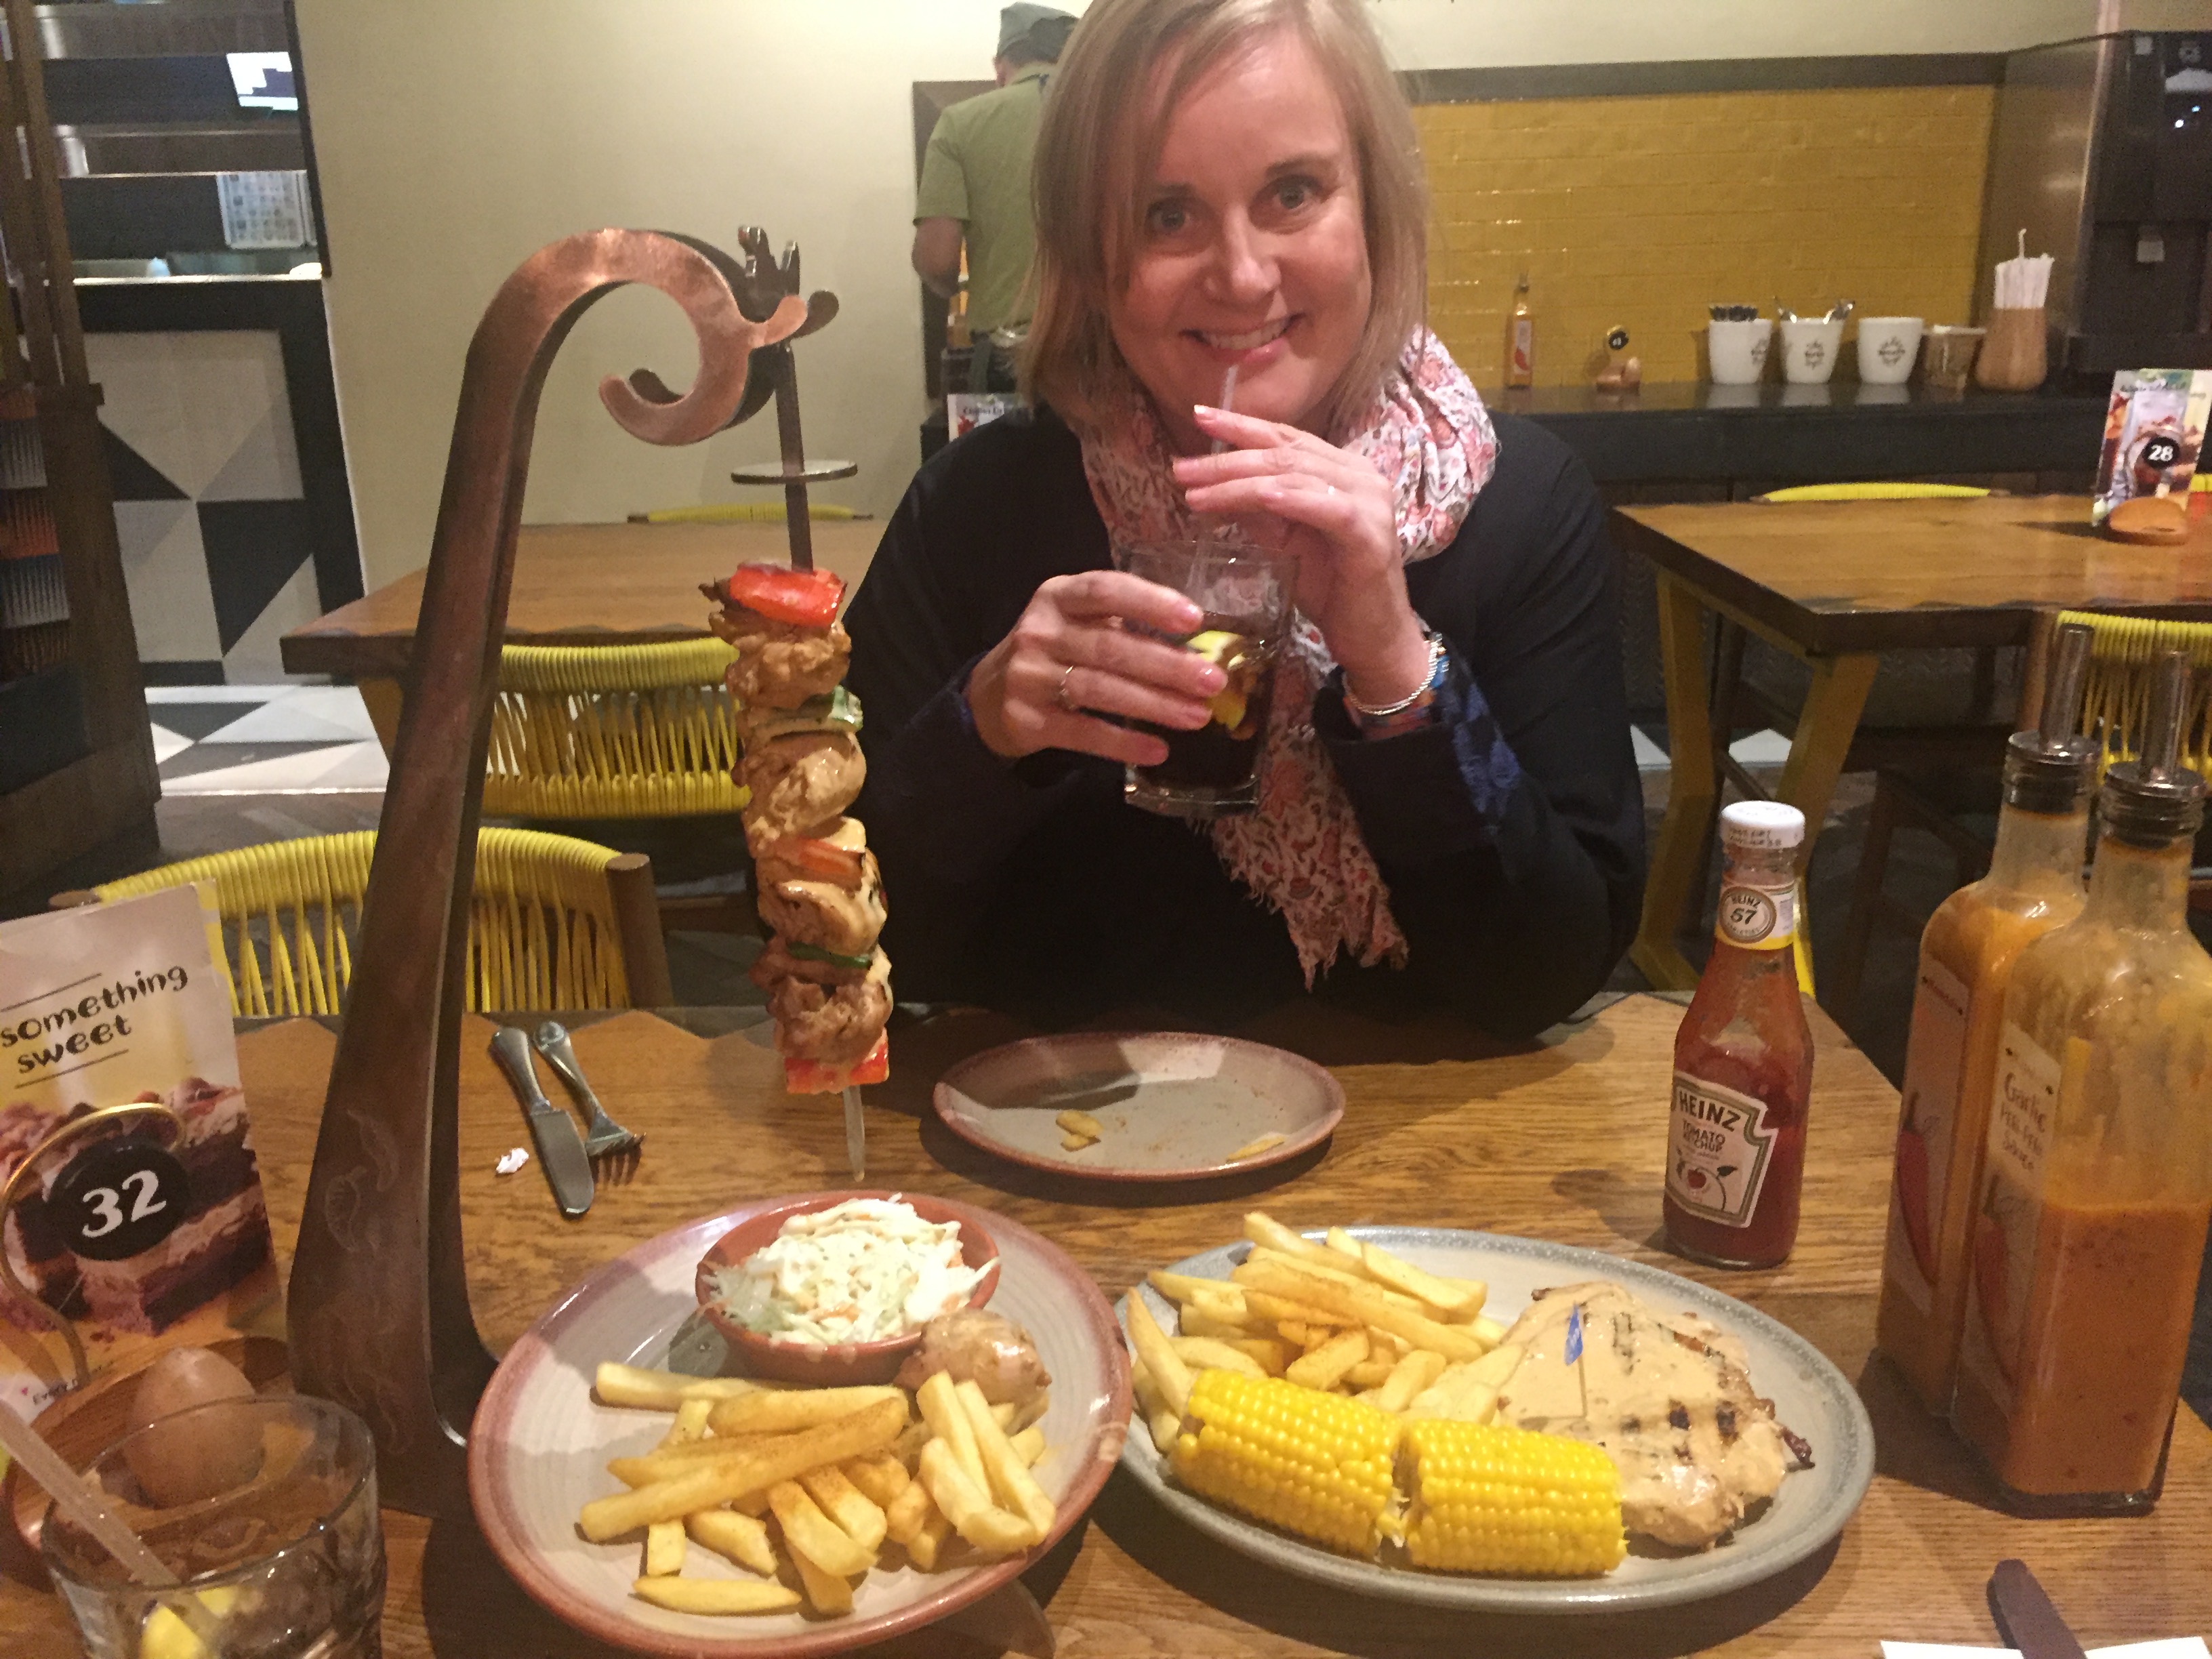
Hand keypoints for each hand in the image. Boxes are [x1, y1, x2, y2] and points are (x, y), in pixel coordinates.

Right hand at [965, 570, 1226, 763]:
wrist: (989, 695)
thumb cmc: (1053, 651)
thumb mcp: (1075, 622)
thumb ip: (1121, 625)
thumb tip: (1196, 646)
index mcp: (1058, 596)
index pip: (1106, 590)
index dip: (1150, 603)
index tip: (1194, 620)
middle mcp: (1040, 630)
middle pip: (1110, 646)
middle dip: (1167, 665)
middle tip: (1213, 681)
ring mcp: (1029, 675)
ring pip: (1099, 689)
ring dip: (1154, 704)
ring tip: (1198, 716)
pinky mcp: (1027, 719)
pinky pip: (1082, 732)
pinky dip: (1123, 742)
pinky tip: (1157, 749)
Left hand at [1173, 406, 1431, 706]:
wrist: (1372, 638)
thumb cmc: (1331, 589)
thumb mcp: (1285, 541)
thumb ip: (1257, 510)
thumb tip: (1209, 486)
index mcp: (1342, 470)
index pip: (1286, 438)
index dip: (1241, 427)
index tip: (1198, 417)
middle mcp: (1360, 475)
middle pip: (1285, 453)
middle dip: (1227, 458)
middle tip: (1182, 467)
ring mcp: (1369, 501)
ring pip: (1296, 476)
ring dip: (1240, 481)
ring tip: (1195, 491)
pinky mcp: (1369, 533)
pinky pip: (1324, 507)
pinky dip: (1287, 499)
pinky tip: (1255, 496)